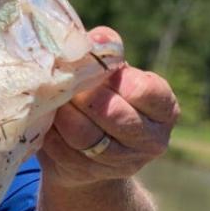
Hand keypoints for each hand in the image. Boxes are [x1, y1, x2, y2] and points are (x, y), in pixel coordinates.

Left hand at [38, 26, 180, 187]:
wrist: (85, 150)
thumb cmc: (100, 99)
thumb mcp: (111, 76)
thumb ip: (107, 54)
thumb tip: (98, 36)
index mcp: (164, 108)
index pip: (145, 91)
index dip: (114, 78)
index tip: (93, 70)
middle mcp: (151, 140)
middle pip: (114, 115)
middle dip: (84, 96)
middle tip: (63, 81)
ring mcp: (121, 163)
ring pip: (85, 136)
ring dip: (63, 114)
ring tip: (51, 98)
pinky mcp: (89, 174)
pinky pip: (63, 151)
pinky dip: (49, 133)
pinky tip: (45, 121)